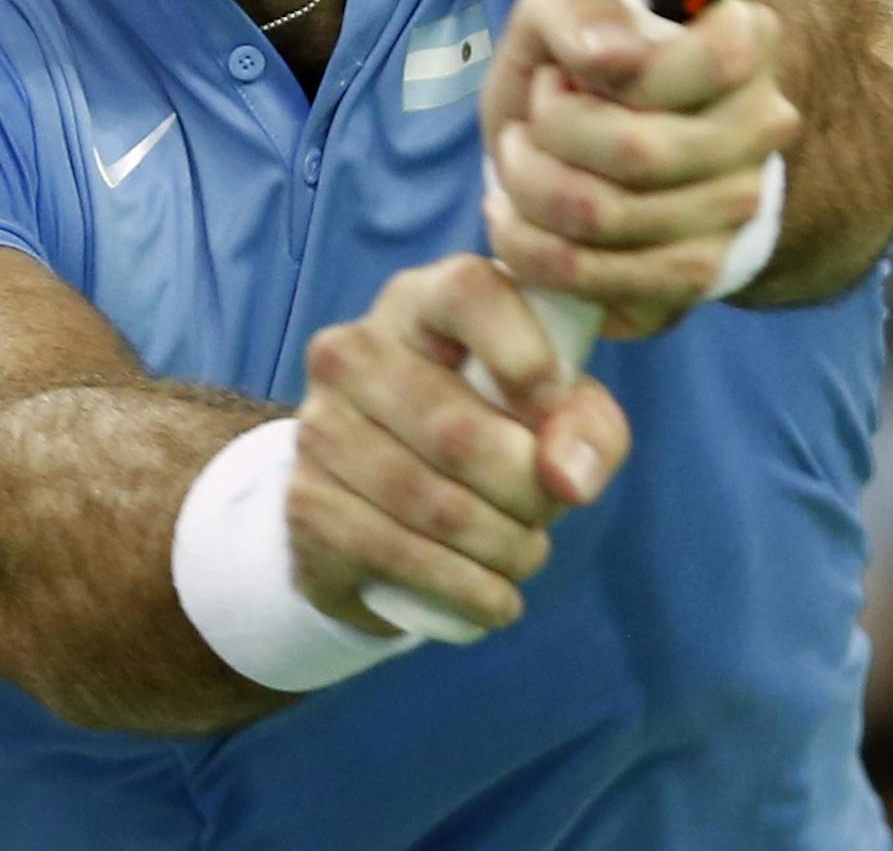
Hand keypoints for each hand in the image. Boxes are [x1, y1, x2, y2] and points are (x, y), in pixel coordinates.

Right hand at [286, 254, 629, 637]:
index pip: (469, 293)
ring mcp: (320, 425)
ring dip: (502, 549)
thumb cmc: (485, 425)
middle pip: (458, 430)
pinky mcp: (307, 500)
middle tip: (549, 515)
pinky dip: (465, 590)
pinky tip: (496, 599)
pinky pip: (397, 555)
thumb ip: (586, 426)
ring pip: (433, 504)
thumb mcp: (552, 411)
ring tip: (526, 556)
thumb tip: (566, 476)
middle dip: (527, 493)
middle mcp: (355, 350)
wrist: (380, 493)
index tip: (555, 407)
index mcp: (420, 302)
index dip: (524, 353)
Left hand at [480, 0, 800, 339]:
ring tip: (517, 161)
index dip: (621, 71)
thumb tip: (608, 57)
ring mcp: (735, 217)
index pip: (718, 59)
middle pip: (640, 150)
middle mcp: (759, 135)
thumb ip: (576, 14)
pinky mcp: (691, 283)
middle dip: (550, 132)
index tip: (568, 70)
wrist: (571, 156)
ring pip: (607, 216)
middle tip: (526, 121)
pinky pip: (598, 281)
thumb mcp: (554, 17)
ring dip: (530, 187)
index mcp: (746, 47)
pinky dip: (530, 247)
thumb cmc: (569, 74)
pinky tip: (514, 215)